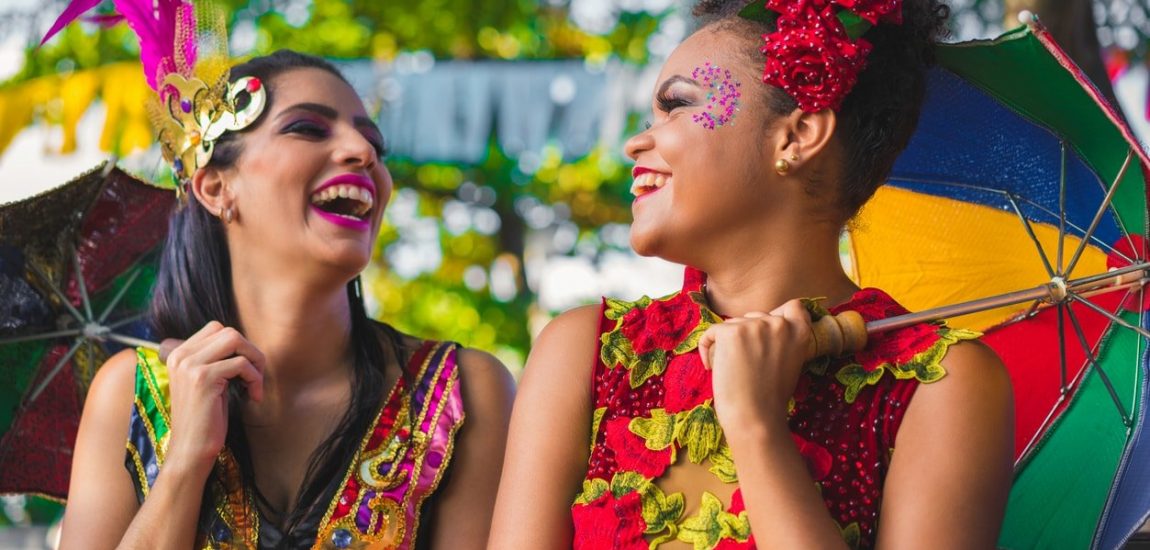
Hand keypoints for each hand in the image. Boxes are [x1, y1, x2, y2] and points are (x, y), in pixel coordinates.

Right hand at [161, 322, 264, 473]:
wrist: (191, 450)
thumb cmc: (205, 419)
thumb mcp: (208, 383)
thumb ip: (216, 360)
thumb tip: (243, 343)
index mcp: (178, 354)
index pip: (216, 329)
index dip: (238, 346)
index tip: (245, 369)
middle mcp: (180, 355)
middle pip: (228, 331)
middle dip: (250, 351)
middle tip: (255, 376)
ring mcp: (190, 365)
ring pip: (235, 340)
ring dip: (254, 361)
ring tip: (255, 385)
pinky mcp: (203, 378)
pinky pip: (241, 364)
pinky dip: (254, 378)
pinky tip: (253, 396)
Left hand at [698, 299, 810, 431]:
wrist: (755, 417)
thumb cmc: (770, 398)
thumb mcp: (790, 362)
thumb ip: (782, 341)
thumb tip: (761, 327)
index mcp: (800, 332)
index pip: (793, 306)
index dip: (778, 317)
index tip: (766, 335)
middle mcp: (779, 324)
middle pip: (756, 317)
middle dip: (747, 335)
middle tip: (746, 363)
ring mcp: (754, 326)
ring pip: (734, 324)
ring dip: (728, 343)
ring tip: (733, 369)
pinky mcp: (730, 333)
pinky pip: (711, 333)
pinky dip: (706, 348)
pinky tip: (710, 366)